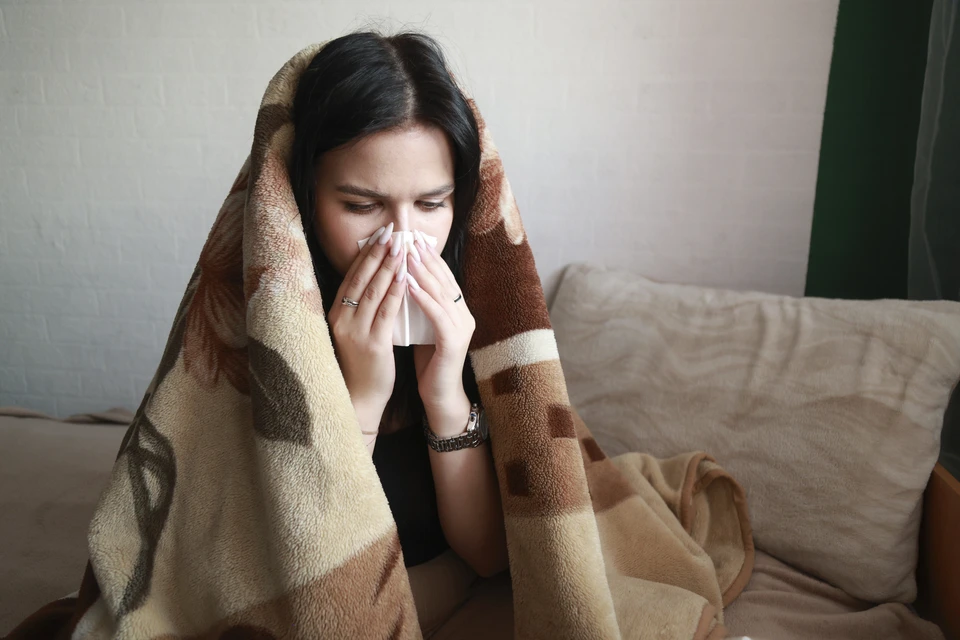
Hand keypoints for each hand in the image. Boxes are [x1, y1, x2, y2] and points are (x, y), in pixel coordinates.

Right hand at [327, 223, 406, 427]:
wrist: (359, 398)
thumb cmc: (361, 364)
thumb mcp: (355, 331)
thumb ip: (361, 307)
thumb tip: (378, 278)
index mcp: (335, 314)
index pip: (351, 277)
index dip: (366, 254)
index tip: (380, 235)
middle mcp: (341, 319)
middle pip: (360, 278)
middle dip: (377, 253)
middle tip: (392, 231)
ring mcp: (355, 331)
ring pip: (373, 291)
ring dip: (388, 266)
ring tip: (401, 246)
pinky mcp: (372, 344)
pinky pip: (385, 311)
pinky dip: (396, 291)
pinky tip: (405, 276)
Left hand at [406, 230, 475, 417]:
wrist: (439, 395)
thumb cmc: (428, 362)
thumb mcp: (422, 327)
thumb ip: (419, 306)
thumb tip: (401, 281)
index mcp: (457, 310)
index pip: (443, 276)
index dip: (428, 257)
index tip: (411, 238)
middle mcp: (463, 314)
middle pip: (444, 279)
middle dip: (425, 257)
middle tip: (408, 238)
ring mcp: (461, 327)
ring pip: (441, 293)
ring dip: (422, 272)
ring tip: (406, 254)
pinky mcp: (454, 342)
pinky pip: (437, 315)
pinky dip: (422, 298)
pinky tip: (408, 285)